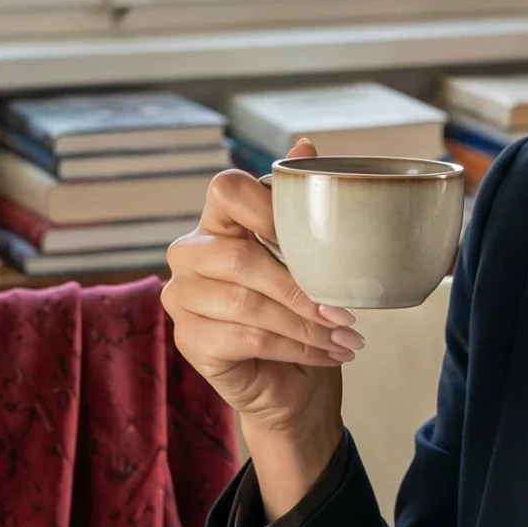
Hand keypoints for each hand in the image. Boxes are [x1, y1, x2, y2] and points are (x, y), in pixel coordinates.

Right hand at [162, 139, 361, 510]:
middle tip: (345, 311)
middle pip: (239, 256)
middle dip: (299, 286)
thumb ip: (299, 204)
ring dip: (305, 323)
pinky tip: (326, 353)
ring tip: (345, 335)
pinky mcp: (188, 339)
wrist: (292, 380)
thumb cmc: (299, 310)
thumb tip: (305, 145)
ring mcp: (182, 297)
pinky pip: (246, 338)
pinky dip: (294, 347)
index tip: (314, 239)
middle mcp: (190, 253)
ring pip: (246, 303)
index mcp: (217, 221)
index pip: (226, 190)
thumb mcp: (307, 256)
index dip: (266, 207)